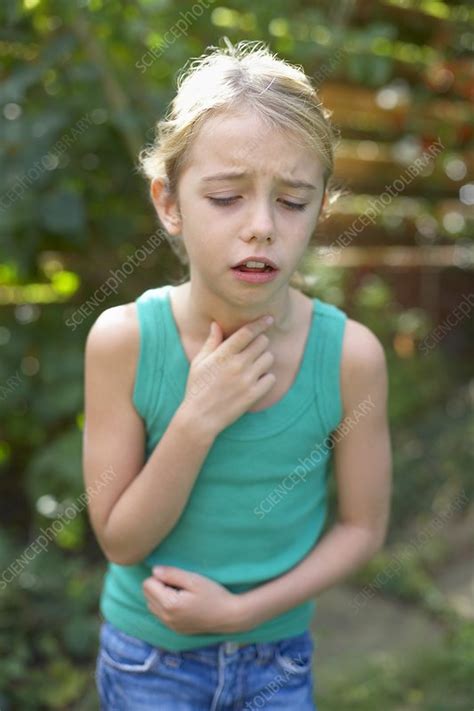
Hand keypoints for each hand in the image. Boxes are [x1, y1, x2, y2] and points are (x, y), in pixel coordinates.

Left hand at [142, 566, 241, 634]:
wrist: (229, 616)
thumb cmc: (214, 594)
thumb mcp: (194, 579)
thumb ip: (172, 574)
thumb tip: (154, 570)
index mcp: (170, 605)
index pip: (147, 584)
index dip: (160, 576)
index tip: (176, 577)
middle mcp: (166, 618)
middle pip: (146, 595)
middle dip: (158, 586)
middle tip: (179, 584)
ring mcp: (170, 626)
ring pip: (151, 605)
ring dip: (160, 596)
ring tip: (180, 593)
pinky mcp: (175, 630)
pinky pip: (160, 615)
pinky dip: (165, 606)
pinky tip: (182, 602)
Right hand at [180, 315, 275, 436]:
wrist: (200, 417)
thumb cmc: (197, 387)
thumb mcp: (199, 362)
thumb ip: (211, 343)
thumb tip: (216, 324)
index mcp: (223, 355)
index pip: (247, 332)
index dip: (260, 323)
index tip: (269, 318)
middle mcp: (237, 365)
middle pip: (262, 342)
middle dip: (260, 342)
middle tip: (254, 349)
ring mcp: (246, 380)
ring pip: (269, 359)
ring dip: (264, 359)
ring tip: (254, 365)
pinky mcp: (253, 395)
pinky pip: (271, 378)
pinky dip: (267, 377)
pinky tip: (257, 380)